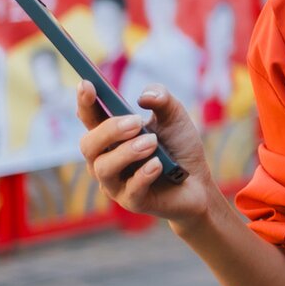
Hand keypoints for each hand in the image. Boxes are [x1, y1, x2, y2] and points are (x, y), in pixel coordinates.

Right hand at [76, 83, 214, 226]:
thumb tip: (144, 97)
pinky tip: (159, 165)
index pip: (90, 117)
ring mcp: (116, 183)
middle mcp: (106, 159)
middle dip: (109, 131)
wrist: (199, 183)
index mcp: (111, 136)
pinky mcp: (132, 201)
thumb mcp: (175, 118)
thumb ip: (162, 100)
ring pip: (103, 168)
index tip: (87, 84)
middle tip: (136, 122)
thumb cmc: (179, 148)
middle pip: (88, 144)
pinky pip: (129, 189)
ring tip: (153, 143)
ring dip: (128, 152)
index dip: (85, 102)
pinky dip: (144, 174)